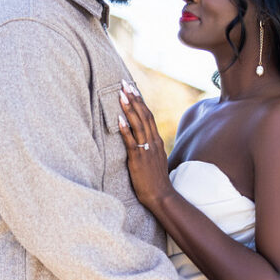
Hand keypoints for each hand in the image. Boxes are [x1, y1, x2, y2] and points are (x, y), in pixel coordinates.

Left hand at [117, 80, 171, 208]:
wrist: (161, 196)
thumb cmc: (155, 179)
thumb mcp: (154, 158)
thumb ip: (149, 146)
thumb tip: (141, 138)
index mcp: (156, 140)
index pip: (148, 115)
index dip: (140, 101)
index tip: (132, 88)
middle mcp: (153, 141)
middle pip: (144, 115)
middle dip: (134, 98)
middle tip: (124, 84)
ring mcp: (146, 149)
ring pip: (138, 124)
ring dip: (129, 108)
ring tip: (121, 94)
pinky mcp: (138, 158)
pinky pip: (131, 141)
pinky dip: (125, 129)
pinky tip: (118, 118)